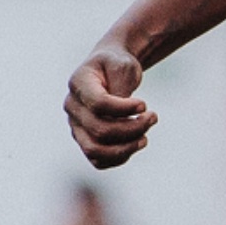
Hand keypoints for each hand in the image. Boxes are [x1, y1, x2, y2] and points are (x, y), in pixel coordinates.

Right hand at [66, 44, 155, 168]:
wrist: (108, 70)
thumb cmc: (117, 65)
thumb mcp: (123, 66)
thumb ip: (121, 88)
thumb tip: (124, 117)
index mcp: (78, 83)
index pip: (98, 104)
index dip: (124, 109)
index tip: (145, 105)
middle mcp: (72, 107)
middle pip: (99, 130)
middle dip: (132, 128)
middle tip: (153, 117)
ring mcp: (76, 126)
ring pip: (95, 150)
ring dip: (125, 149)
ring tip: (145, 138)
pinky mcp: (84, 139)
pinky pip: (98, 160)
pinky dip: (119, 158)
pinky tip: (136, 144)